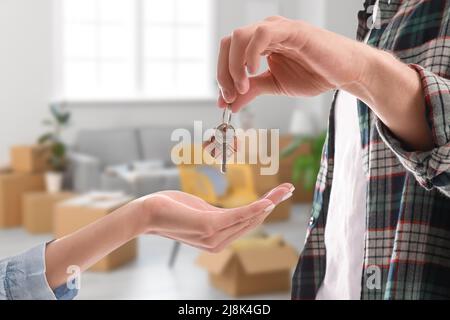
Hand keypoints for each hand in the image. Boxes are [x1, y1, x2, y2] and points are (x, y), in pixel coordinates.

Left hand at [137, 183, 293, 252]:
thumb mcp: (198, 212)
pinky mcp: (209, 226)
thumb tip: (230, 212)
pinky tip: (267, 200)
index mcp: (217, 239)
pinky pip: (238, 216)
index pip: (247, 225)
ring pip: (250, 218)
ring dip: (270, 203)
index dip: (265, 210)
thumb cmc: (171, 209)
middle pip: (253, 222)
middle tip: (289, 189)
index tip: (279, 196)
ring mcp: (214, 236)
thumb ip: (216, 215)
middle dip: (273, 204)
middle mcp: (218, 242)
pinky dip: (255, 207)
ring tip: (285, 190)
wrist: (147, 212)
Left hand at [217, 16, 368, 110]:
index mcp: (258, 44)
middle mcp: (264, 32)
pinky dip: (251, 53)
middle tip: (231, 95)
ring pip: (239, 36)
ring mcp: (277, 28)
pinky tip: (255, 70)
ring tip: (244, 85)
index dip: (221, 76)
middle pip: (227, 43)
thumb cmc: (314, 74)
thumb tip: (229, 105)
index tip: (225, 101)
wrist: (345, 74)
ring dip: (234, 65)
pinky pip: (262, 34)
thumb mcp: (274, 86)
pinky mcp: (292, 30)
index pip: (227, 52)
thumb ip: (251, 91)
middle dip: (223, 72)